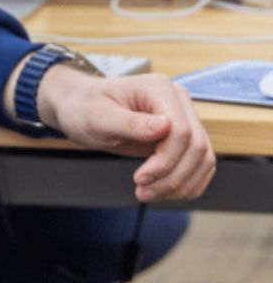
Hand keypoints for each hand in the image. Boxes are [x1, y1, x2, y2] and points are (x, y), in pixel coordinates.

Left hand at [36, 64, 215, 200]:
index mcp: (158, 88)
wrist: (79, 107)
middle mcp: (177, 100)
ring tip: (148, 193)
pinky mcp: (182, 136)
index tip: (140, 179)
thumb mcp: (98, 116)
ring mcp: (183, 117)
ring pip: (203, 159)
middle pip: (196, 147)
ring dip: (180, 184)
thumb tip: (165, 126)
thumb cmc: (84, 106)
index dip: (165, 161)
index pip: (181, 131)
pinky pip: (199, 164)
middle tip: (142, 191)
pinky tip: (163, 191)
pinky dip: (185, 183)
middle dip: (172, 177)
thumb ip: (130, 122)